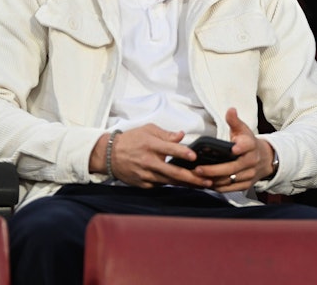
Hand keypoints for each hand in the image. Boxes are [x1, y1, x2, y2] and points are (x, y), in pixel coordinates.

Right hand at [90, 124, 211, 188]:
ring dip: (187, 184)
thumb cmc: (132, 140)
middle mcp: (148, 162)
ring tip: (203, 185)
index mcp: (151, 146)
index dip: (182, 153)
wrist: (109, 155)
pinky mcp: (143, 184)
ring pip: (169, 182)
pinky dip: (174, 186)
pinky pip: (161, 186)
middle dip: (192, 177)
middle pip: (172, 172)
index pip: (169, 150)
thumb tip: (182, 136)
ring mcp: (145, 175)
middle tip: (207, 180)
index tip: (194, 157)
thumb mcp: (148, 130)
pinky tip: (187, 186)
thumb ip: (166, 134)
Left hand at [196, 108, 275, 191]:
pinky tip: (206, 184)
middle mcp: (252, 160)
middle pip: (232, 168)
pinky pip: (230, 189)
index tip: (233, 149)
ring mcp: (249, 174)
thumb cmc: (248, 143)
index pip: (247, 145)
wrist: (265, 159)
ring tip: (197, 178)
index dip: (241, 147)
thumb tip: (230, 110)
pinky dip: (217, 187)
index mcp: (251, 145)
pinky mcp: (246, 185)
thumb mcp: (243, 130)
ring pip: (229, 180)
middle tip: (197, 169)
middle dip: (214, 170)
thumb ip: (234, 121)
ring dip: (213, 180)